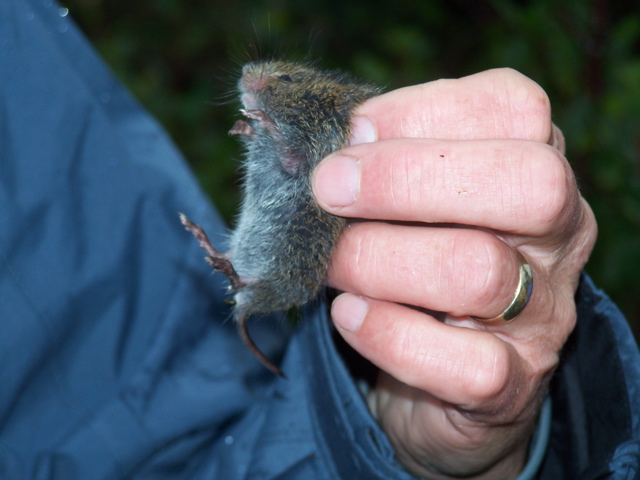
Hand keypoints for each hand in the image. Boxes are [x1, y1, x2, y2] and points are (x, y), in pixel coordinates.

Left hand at [311, 69, 596, 478]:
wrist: (436, 373)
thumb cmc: (412, 257)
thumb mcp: (404, 196)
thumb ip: (380, 156)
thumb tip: (345, 135)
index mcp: (535, 165)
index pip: (514, 110)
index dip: (422, 112)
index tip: (350, 131)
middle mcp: (559, 235)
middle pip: (528, 183)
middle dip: (407, 178)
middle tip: (327, 189)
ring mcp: (544, 313)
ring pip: (479, 272)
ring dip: (378, 261)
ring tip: (331, 262)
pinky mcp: (514, 383)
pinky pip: (466, 365)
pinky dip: (389, 335)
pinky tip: (348, 316)